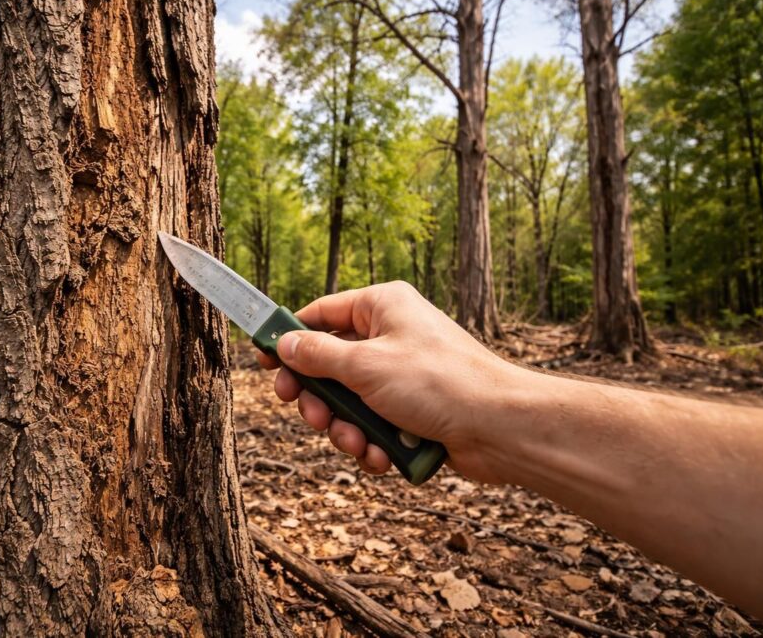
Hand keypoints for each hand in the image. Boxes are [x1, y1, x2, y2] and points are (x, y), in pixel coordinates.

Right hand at [257, 282, 521, 482]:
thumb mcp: (365, 366)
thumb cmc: (439, 383)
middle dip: (320, 399)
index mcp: (382, 306)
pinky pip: (373, 426)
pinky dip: (372, 444)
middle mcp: (391, 335)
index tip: (263, 361)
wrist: (499, 427)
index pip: (320, 314)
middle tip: (311, 416)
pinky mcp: (412, 411)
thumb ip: (317, 355)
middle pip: (329, 365)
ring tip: (360, 443)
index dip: (288, 338)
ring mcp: (402, 375)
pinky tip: (383, 456)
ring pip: (349, 403)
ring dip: (347, 429)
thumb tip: (283, 344)